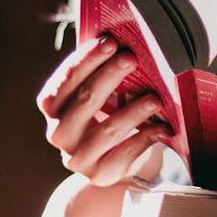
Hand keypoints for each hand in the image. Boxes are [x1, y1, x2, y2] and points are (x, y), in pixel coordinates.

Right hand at [37, 36, 171, 185]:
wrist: (113, 160)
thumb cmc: (106, 115)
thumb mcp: (98, 94)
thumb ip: (100, 73)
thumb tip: (124, 42)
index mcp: (52, 107)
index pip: (65, 80)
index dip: (87, 60)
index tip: (110, 42)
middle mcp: (59, 132)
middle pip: (85, 101)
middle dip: (109, 76)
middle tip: (131, 58)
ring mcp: (78, 157)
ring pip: (107, 130)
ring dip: (133, 111)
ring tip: (155, 98)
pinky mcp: (100, 174)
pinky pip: (125, 154)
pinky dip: (147, 138)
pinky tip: (164, 127)